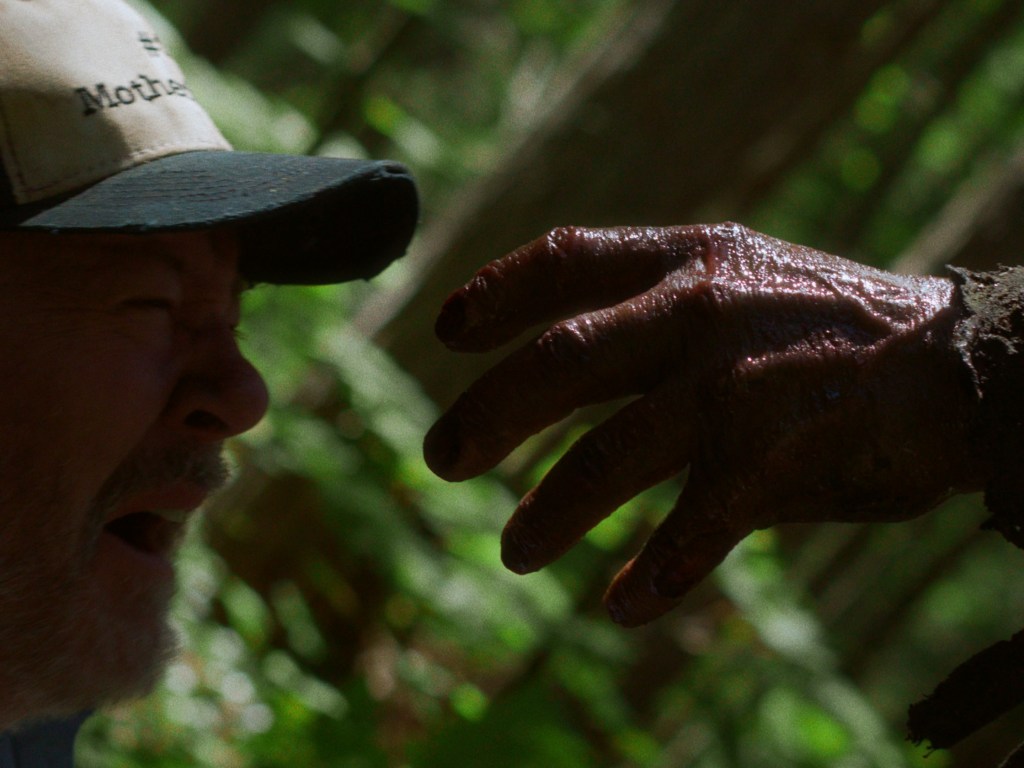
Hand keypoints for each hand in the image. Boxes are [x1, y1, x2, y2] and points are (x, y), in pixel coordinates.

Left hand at [424, 223, 984, 625]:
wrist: (960, 362)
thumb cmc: (832, 327)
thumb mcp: (740, 281)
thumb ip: (657, 311)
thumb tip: (558, 363)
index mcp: (688, 259)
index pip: (567, 258)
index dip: (497, 291)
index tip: (446, 332)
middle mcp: (700, 310)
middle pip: (561, 361)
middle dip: (490, 414)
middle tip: (441, 459)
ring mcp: (735, 383)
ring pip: (609, 455)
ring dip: (552, 511)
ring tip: (514, 551)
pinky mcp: (777, 457)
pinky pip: (691, 526)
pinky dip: (653, 572)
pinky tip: (624, 605)